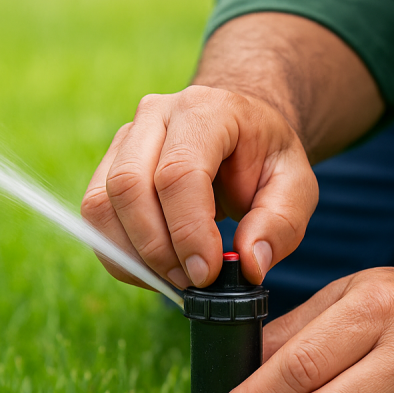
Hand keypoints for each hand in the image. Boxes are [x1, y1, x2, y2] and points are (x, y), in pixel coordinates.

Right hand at [80, 85, 317, 288]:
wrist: (240, 133)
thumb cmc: (266, 160)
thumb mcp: (297, 187)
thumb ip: (280, 224)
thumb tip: (249, 265)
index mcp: (206, 110)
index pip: (179, 172)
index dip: (188, 231)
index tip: (208, 273)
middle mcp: (156, 116)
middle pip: (130, 186)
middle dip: (158, 249)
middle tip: (192, 282)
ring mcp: (125, 139)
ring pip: (101, 204)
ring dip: (135, 256)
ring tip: (177, 278)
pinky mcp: (108, 168)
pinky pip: (96, 219)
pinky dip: (121, 256)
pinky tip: (158, 269)